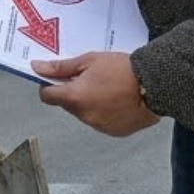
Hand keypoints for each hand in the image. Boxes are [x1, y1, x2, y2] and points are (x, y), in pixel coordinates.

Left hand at [33, 51, 158, 136]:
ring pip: (84, 114)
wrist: (156, 85)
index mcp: (74, 97)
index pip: (47, 97)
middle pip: (67, 105)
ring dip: (88, 104)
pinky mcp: (115, 132)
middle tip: (89, 79)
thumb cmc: (123, 69)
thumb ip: (61, 68)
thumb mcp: (89, 61)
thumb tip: (37, 67)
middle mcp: (84, 115)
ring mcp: (100, 126)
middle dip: (72, 93)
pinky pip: (101, 122)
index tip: (58, 79)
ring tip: (107, 89)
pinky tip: (117, 101)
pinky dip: (104, 113)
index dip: (48, 86)